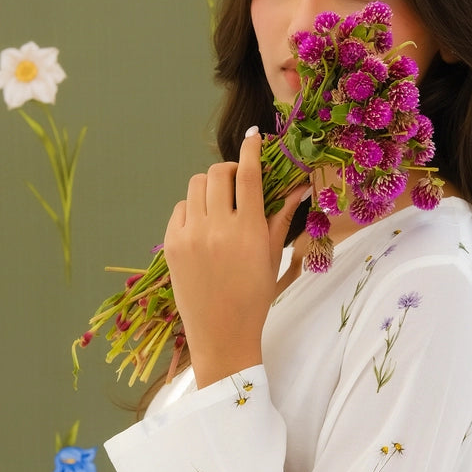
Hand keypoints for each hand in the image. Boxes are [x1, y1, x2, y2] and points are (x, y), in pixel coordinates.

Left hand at [164, 129, 308, 388]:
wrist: (222, 334)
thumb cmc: (255, 297)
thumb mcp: (273, 256)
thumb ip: (282, 216)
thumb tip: (301, 185)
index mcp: (247, 230)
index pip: (248, 175)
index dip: (251, 150)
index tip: (254, 138)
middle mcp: (216, 227)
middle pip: (217, 174)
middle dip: (229, 172)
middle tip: (238, 184)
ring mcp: (190, 235)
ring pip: (195, 186)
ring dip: (209, 187)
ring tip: (219, 205)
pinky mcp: (170, 244)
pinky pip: (179, 209)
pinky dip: (192, 209)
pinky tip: (203, 226)